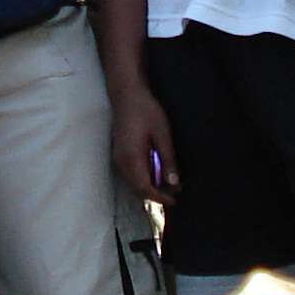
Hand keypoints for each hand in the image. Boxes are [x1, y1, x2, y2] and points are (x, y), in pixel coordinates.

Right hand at [109, 86, 176, 202]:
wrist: (127, 95)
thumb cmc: (146, 111)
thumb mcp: (163, 135)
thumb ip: (168, 160)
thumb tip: (173, 183)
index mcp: (131, 157)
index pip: (144, 187)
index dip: (159, 197)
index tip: (174, 199)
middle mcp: (121, 161)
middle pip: (137, 189)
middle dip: (156, 194)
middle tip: (175, 190)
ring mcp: (118, 158)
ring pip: (133, 183)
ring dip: (150, 186)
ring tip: (169, 181)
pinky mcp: (119, 154)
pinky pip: (131, 174)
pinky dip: (144, 178)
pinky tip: (156, 170)